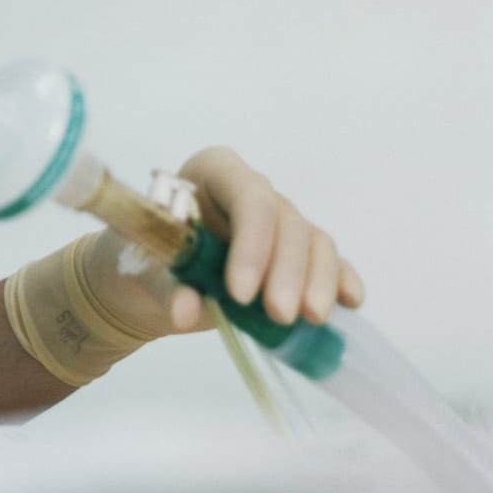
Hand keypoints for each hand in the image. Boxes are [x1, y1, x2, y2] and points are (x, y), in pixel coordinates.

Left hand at [81, 145, 367, 339]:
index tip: (240, 292)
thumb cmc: (142, 262)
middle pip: (285, 220)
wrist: (147, 284)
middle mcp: (250, 189)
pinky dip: (340, 279)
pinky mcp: (295, 254)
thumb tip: (184, 310)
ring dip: (317, 280)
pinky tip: (350, 301)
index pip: (247, 194)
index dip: (252, 241)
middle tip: (279, 314)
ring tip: (309, 319)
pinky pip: (328, 260)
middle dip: (286, 271)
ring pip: (313, 240)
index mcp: (211, 173)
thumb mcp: (143, 271)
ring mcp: (278, 220)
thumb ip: (166, 286)